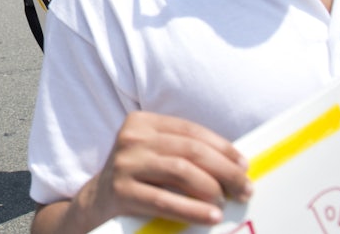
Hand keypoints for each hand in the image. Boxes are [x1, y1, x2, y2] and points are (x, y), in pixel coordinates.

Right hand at [82, 111, 251, 227]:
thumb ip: (183, 153)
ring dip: (211, 188)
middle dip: (225, 170)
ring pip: (180, 171)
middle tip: (244, 189)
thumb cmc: (138, 180)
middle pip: (190, 150)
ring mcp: (124, 164)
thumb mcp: (154, 156)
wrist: (96, 204)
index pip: (191, 130)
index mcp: (141, 122)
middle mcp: (131, 138)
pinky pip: (165, 200)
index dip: (222, 148)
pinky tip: (210, 216)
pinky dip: (193, 209)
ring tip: (224, 202)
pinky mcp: (120, 191)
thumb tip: (234, 165)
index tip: (244, 165)